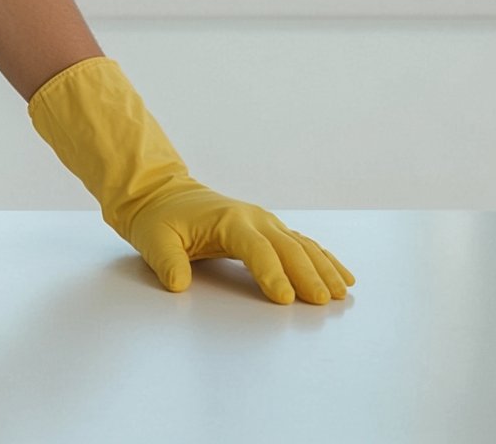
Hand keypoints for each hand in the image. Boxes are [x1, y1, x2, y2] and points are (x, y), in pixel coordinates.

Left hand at [119, 179, 353, 304]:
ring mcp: (265, 223)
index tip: (284, 298)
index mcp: (229, 220)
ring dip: (323, 268)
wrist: (162, 195)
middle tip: (323, 301)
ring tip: (341, 292)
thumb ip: (166, 261)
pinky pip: (302, 244)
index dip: (272, 273)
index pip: (256, 249)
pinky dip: (323, 259)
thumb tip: (178, 282)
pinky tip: (342, 275)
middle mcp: (254, 218)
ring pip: (301, 245)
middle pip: (288, 248)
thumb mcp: (153, 239)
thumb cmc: (159, 219)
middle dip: (307, 274)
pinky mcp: (268, 230)